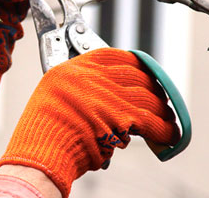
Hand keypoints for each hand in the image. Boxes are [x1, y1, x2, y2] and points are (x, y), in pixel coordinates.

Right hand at [0, 48, 179, 196]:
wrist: (40, 153)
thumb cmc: (43, 129)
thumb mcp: (56, 93)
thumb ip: (82, 86)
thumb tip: (113, 90)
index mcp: (76, 68)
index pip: (115, 55)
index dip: (134, 62)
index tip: (143, 69)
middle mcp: (93, 77)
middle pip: (136, 74)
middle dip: (152, 86)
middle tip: (158, 95)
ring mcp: (108, 96)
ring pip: (147, 97)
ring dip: (160, 109)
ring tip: (166, 117)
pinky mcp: (121, 119)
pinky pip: (150, 120)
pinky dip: (163, 128)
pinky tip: (169, 133)